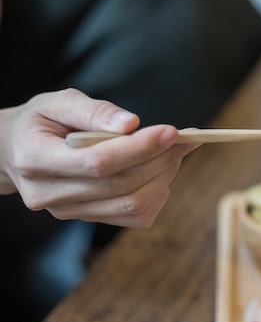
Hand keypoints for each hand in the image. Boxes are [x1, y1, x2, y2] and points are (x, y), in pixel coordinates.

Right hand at [0, 89, 199, 227]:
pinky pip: (135, 217)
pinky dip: (158, 194)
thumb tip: (132, 124)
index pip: (98, 162)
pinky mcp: (88, 219)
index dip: (140, 148)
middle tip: (184, 138)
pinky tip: (159, 171)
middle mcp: (49, 194)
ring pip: (132, 204)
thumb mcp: (59, 102)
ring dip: (164, 176)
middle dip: (161, 159)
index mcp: (36, 159)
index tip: (172, 131)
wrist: (15, 153)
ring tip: (174, 151)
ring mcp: (68, 212)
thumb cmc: (42, 122)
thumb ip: (95, 111)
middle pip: (121, 185)